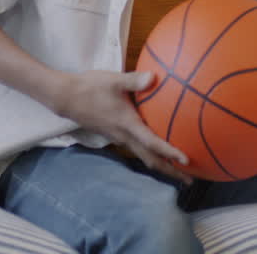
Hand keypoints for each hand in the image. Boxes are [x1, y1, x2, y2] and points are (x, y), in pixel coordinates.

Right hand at [52, 70, 191, 183]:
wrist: (66, 97)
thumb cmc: (90, 87)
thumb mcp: (114, 80)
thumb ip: (134, 80)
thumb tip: (154, 76)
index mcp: (128, 124)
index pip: (152, 143)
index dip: (170, 152)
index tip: (187, 161)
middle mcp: (124, 136)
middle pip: (150, 159)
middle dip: (170, 171)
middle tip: (189, 180)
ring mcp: (118, 137)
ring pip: (143, 156)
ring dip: (161, 164)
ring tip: (179, 169)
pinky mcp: (114, 134)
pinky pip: (136, 149)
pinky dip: (150, 154)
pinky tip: (157, 148)